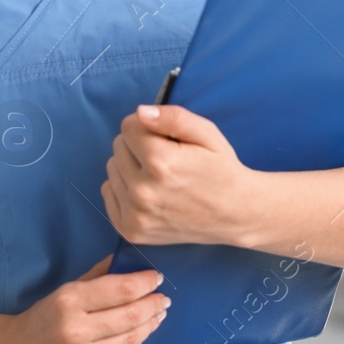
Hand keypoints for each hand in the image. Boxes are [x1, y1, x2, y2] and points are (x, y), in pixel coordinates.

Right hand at [0, 254, 168, 343]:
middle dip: (153, 305)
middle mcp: (76, 332)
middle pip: (131, 316)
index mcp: (69, 302)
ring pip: (130, 341)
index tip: (158, 279)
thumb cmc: (43, 320)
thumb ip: (98, 276)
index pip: (121, 289)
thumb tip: (130, 260)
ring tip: (157, 316)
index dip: (145, 283)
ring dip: (149, 326)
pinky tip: (137, 338)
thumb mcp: (65, 291)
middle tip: (164, 300)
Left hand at [101, 103, 257, 246]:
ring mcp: (136, 214)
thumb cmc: (221, 170)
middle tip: (168, 159)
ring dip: (131, 167)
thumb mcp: (207, 134)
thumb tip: (140, 113)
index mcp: (161, 163)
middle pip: (118, 146)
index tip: (168, 139)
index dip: (149, 127)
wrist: (235, 214)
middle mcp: (144, 191)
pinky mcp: (131, 230)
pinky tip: (150, 191)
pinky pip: (108, 192)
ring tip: (161, 177)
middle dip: (139, 146)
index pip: (128, 126)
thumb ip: (173, 118)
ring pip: (112, 168)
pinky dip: (124, 188)